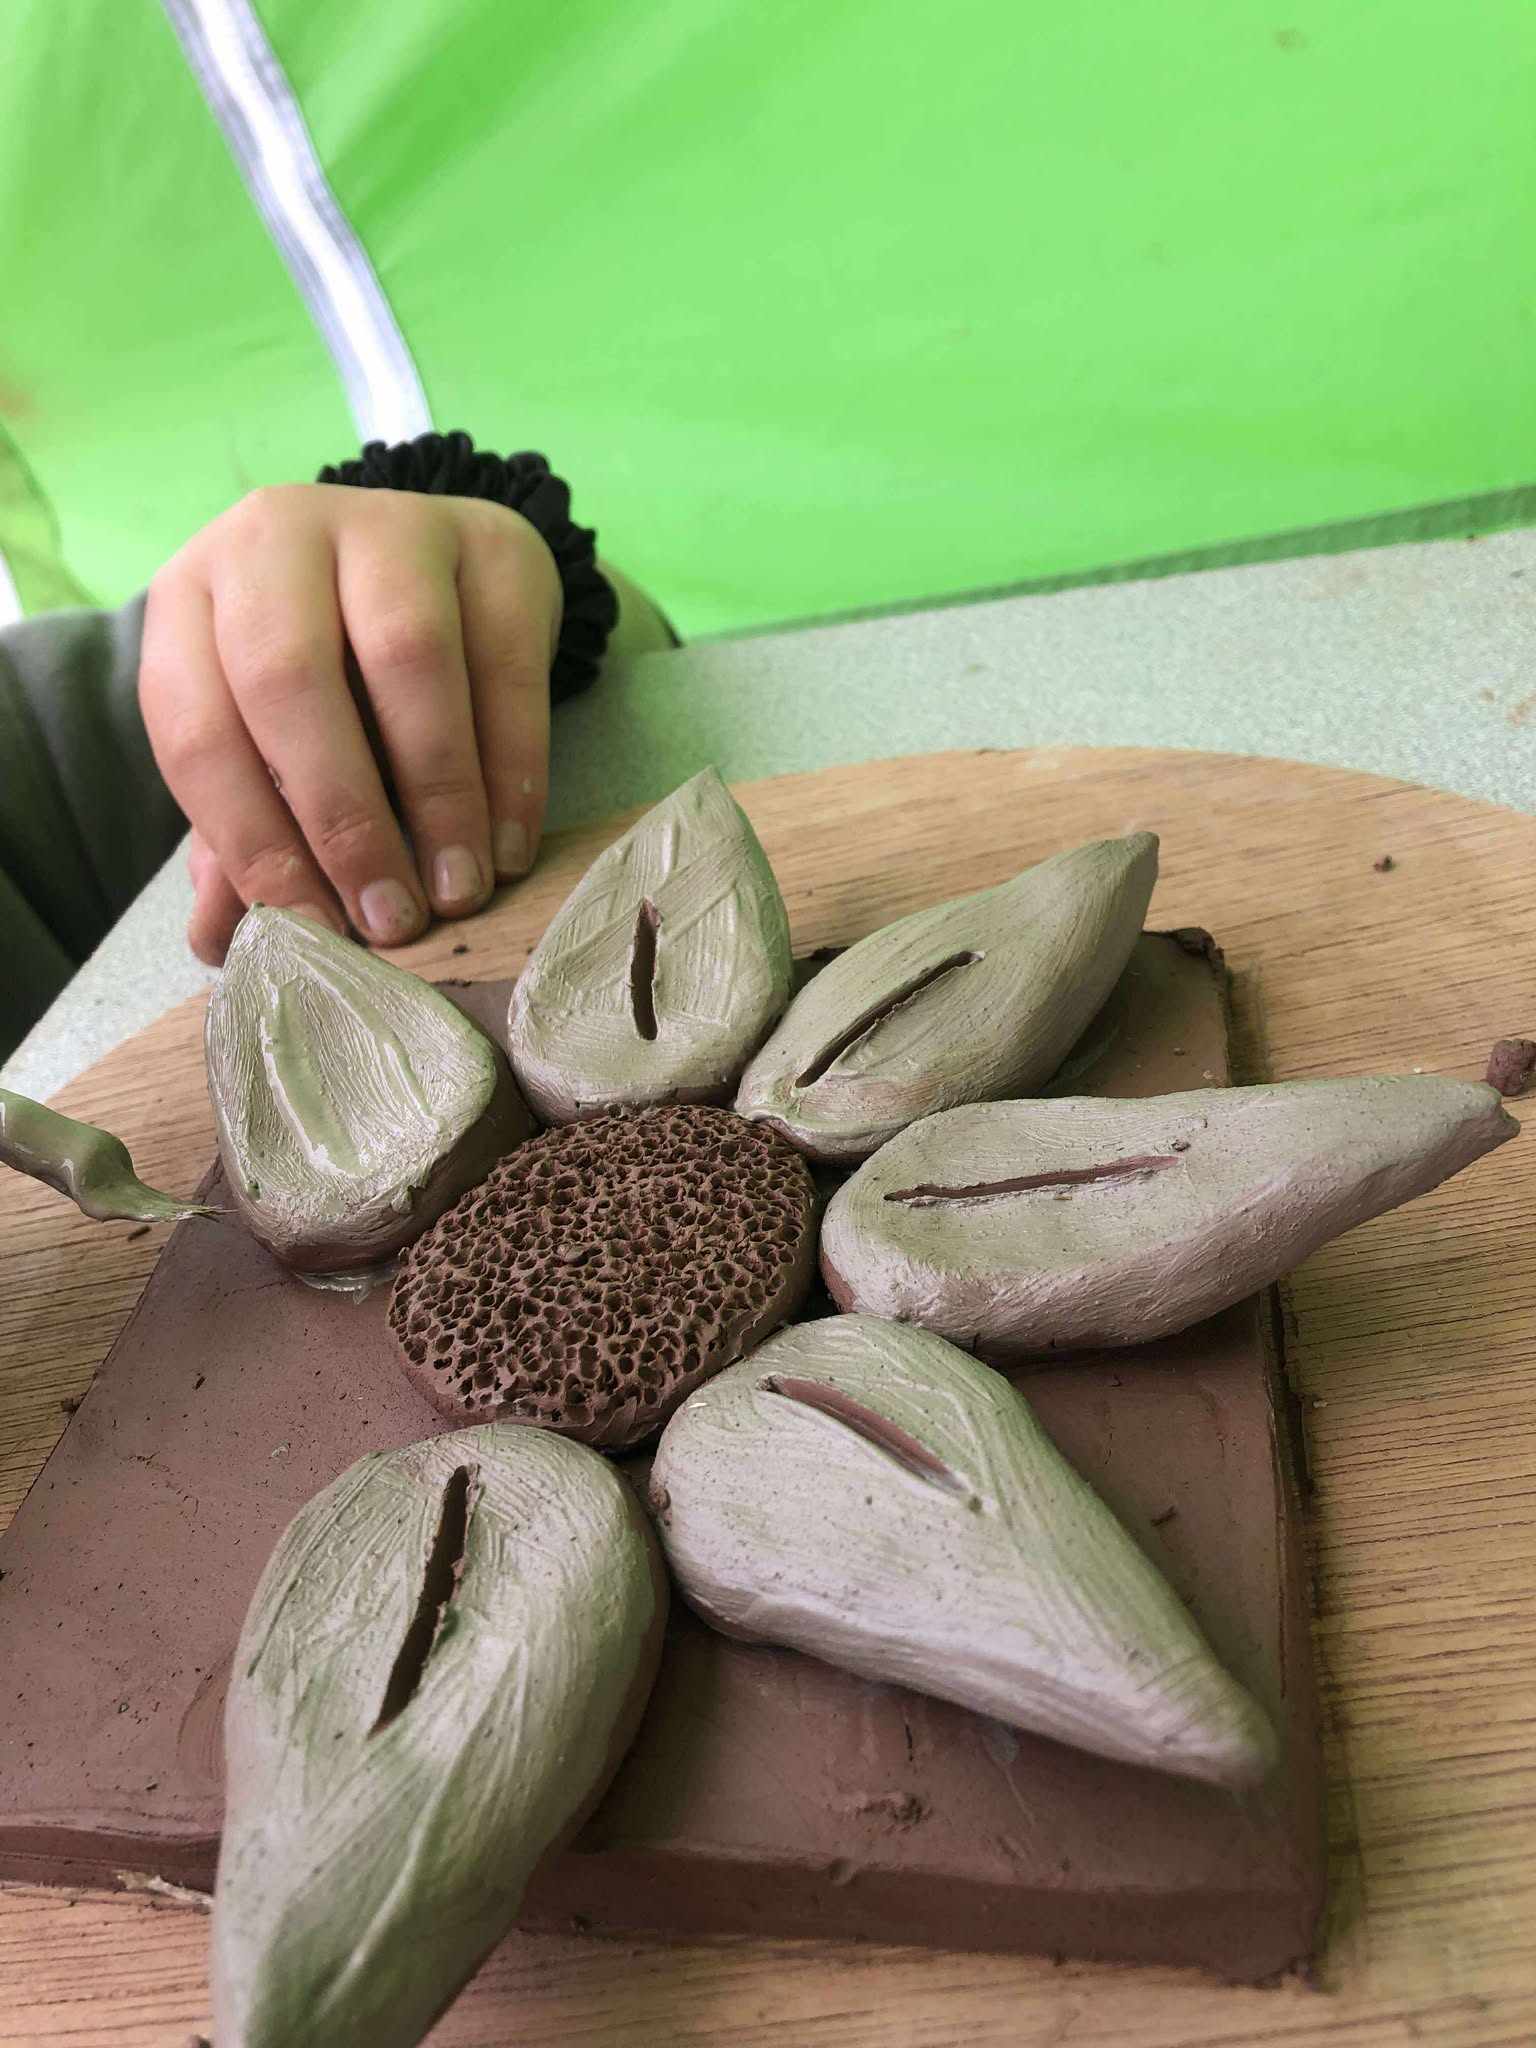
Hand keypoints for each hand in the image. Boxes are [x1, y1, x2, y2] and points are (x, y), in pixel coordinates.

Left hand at [140, 484, 561, 964]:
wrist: (436, 580)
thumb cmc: (333, 684)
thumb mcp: (269, 748)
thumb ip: (241, 835)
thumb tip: (220, 943)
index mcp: (191, 602)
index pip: (195, 728)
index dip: (251, 842)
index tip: (311, 931)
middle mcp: (272, 539)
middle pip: (290, 678)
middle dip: (344, 818)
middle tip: (392, 918)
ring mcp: (386, 523)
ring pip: (406, 656)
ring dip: (438, 795)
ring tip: (458, 889)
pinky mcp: (488, 540)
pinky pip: (505, 660)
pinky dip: (513, 767)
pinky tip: (511, 844)